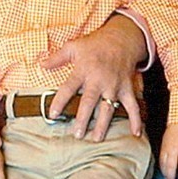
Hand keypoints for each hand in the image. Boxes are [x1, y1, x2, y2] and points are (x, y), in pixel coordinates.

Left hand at [38, 14, 145, 140]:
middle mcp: (99, 79)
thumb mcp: (73, 46)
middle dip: (83, 119)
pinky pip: (133, 106)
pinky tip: (135, 134)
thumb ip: (57, 57)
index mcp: (83, 70)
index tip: (52, 115)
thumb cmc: (95, 44)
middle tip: (77, 134)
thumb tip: (41, 65)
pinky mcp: (127, 89)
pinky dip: (136, 120)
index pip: (68, 87)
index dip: (60, 101)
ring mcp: (114, 86)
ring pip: (108, 108)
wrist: (122, 39)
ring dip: (103, 124)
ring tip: (96, 139)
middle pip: (89, 102)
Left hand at [158, 124, 177, 178]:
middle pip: (172, 168)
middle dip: (171, 177)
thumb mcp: (165, 139)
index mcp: (166, 148)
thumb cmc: (174, 128)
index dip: (164, 172)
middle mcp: (175, 151)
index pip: (163, 164)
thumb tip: (165, 162)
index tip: (165, 176)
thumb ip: (165, 151)